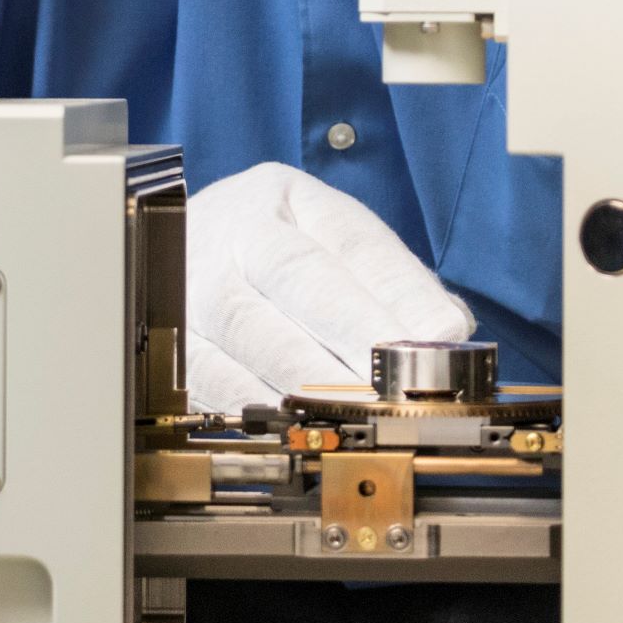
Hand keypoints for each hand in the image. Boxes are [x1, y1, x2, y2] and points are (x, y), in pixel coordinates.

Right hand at [183, 162, 476, 412]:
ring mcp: (197, 283)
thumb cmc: (275, 253)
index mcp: (289, 199)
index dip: (399, 290)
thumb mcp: (333, 245)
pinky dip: (257, 404)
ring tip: (361, 410)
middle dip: (358, 331)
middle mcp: (238, 231)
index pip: (354, 241)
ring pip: (253, 328)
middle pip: (300, 277)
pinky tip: (296, 424)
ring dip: (312, 377)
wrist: (183, 248)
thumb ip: (392, 285)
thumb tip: (447, 332)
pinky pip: (212, 375)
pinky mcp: (174, 341)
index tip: (443, 333)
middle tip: (403, 377)